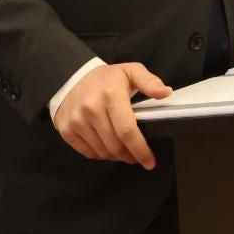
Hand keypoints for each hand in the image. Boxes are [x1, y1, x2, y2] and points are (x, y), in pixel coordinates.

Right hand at [52, 62, 171, 168]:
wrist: (71, 77)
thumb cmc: (106, 78)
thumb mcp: (130, 71)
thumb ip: (149, 82)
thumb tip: (166, 92)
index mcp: (110, 95)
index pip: (127, 131)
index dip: (140, 150)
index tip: (150, 161)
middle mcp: (91, 109)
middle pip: (115, 146)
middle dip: (130, 155)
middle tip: (137, 156)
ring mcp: (77, 121)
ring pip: (102, 152)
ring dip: (116, 156)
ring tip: (124, 151)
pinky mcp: (67, 130)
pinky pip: (88, 153)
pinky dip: (101, 155)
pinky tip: (108, 147)